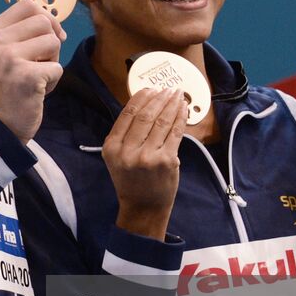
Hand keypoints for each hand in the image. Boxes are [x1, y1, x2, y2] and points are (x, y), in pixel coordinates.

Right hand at [0, 0, 65, 141]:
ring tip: (36, 78)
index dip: (46, 17)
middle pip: (43, 21)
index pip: (26, 5)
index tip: (50, 36)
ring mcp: (9, 57)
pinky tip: (36, 92)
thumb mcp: (1, 53)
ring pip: (53, 42)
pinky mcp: (26, 75)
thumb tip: (53, 21)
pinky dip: (52, 82)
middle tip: (40, 63)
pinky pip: (57, 67)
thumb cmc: (4, 88)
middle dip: (50, 42)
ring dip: (52, 61)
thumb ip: (20, 33)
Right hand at [104, 87, 187, 240]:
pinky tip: (183, 109)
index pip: (127, 114)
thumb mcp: (117, 157)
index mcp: (112, 147)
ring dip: (172, 104)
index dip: (141, 97)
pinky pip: (176, 133)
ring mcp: (148, 156)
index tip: (151, 88)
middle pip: (146, 115)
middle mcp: (128, 151)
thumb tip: (145, 103)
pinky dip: (181, 118)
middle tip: (168, 89)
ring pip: (162, 121)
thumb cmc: (131, 180)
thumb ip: (125, 134)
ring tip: (178, 94)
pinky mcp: (167, 161)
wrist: (143, 207)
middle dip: (160, 98)